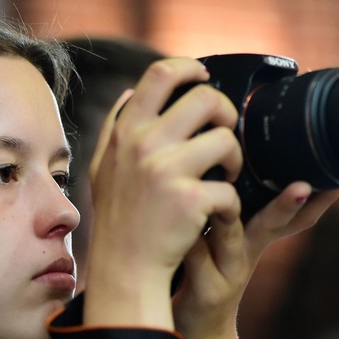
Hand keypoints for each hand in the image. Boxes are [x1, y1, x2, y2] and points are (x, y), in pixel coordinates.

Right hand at [82, 58, 243, 328]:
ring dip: (234, 161)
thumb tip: (131, 91)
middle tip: (224, 139)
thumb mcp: (104, 169)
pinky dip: (230, 204)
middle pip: (205, 99)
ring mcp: (166, 171)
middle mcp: (143, 145)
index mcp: (126, 132)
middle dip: (225, 116)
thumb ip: (115, 128)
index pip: (160, 75)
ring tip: (224, 179)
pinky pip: (230, 187)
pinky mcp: (190, 200)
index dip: (190, 69)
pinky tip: (217, 216)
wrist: (125, 270)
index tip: (205, 77)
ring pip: (227, 141)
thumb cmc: (119, 220)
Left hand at [172, 182, 338, 338]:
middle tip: (304, 186)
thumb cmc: (205, 278)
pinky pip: (195, 255)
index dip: (315, 200)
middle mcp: (246, 255)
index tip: (338, 178)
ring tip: (230, 198)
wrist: (199, 337)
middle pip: (272, 225)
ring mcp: (228, 274)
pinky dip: (191, 238)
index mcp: (254, 240)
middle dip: (288, 205)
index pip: (292, 217)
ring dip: (233, 217)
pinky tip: (182, 214)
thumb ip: (230, 213)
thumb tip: (230, 171)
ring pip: (232, 238)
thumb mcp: (225, 244)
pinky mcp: (206, 290)